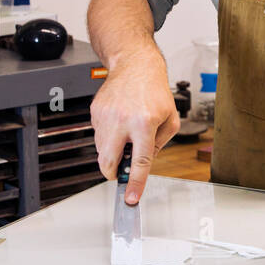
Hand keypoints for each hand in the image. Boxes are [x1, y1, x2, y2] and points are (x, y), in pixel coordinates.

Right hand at [90, 48, 179, 203]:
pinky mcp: (95, 112)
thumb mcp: (170, 119)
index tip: (131, 198)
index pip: (139, 162)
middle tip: (120, 174)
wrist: (135, 65)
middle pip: (109, 162)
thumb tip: (144, 164)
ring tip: (126, 136)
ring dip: (113, 152)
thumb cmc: (155, 90)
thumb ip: (160, 145)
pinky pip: (99, 135)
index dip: (135, 184)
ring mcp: (106, 116)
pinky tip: (119, 123)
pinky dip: (108, 137)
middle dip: (113, 174)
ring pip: (102, 150)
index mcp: (145, 123)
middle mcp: (123, 120)